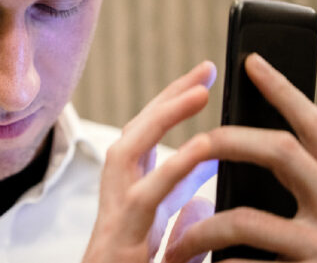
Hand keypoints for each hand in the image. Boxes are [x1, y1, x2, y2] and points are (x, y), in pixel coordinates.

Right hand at [81, 61, 218, 262]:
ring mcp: (114, 223)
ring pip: (126, 156)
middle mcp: (117, 207)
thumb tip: (202, 196)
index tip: (200, 82)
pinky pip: (145, 201)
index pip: (147, 146)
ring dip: (160, 120)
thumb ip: (179, 220)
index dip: (170, 111)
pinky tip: (201, 150)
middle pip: (132, 137)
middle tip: (203, 72)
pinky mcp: (119, 245)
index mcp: (131, 207)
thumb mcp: (166, 250)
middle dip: (165, 101)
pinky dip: (171, 171)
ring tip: (197, 91)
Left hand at [162, 53, 316, 262]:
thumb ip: (288, 185)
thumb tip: (228, 139)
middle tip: (194, 144)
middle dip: (228, 140)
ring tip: (173, 243)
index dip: (284, 91)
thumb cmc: (315, 261)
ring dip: (197, 229)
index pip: (315, 128)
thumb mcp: (311, 219)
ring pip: (245, 217)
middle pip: (282, 151)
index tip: (250, 61)